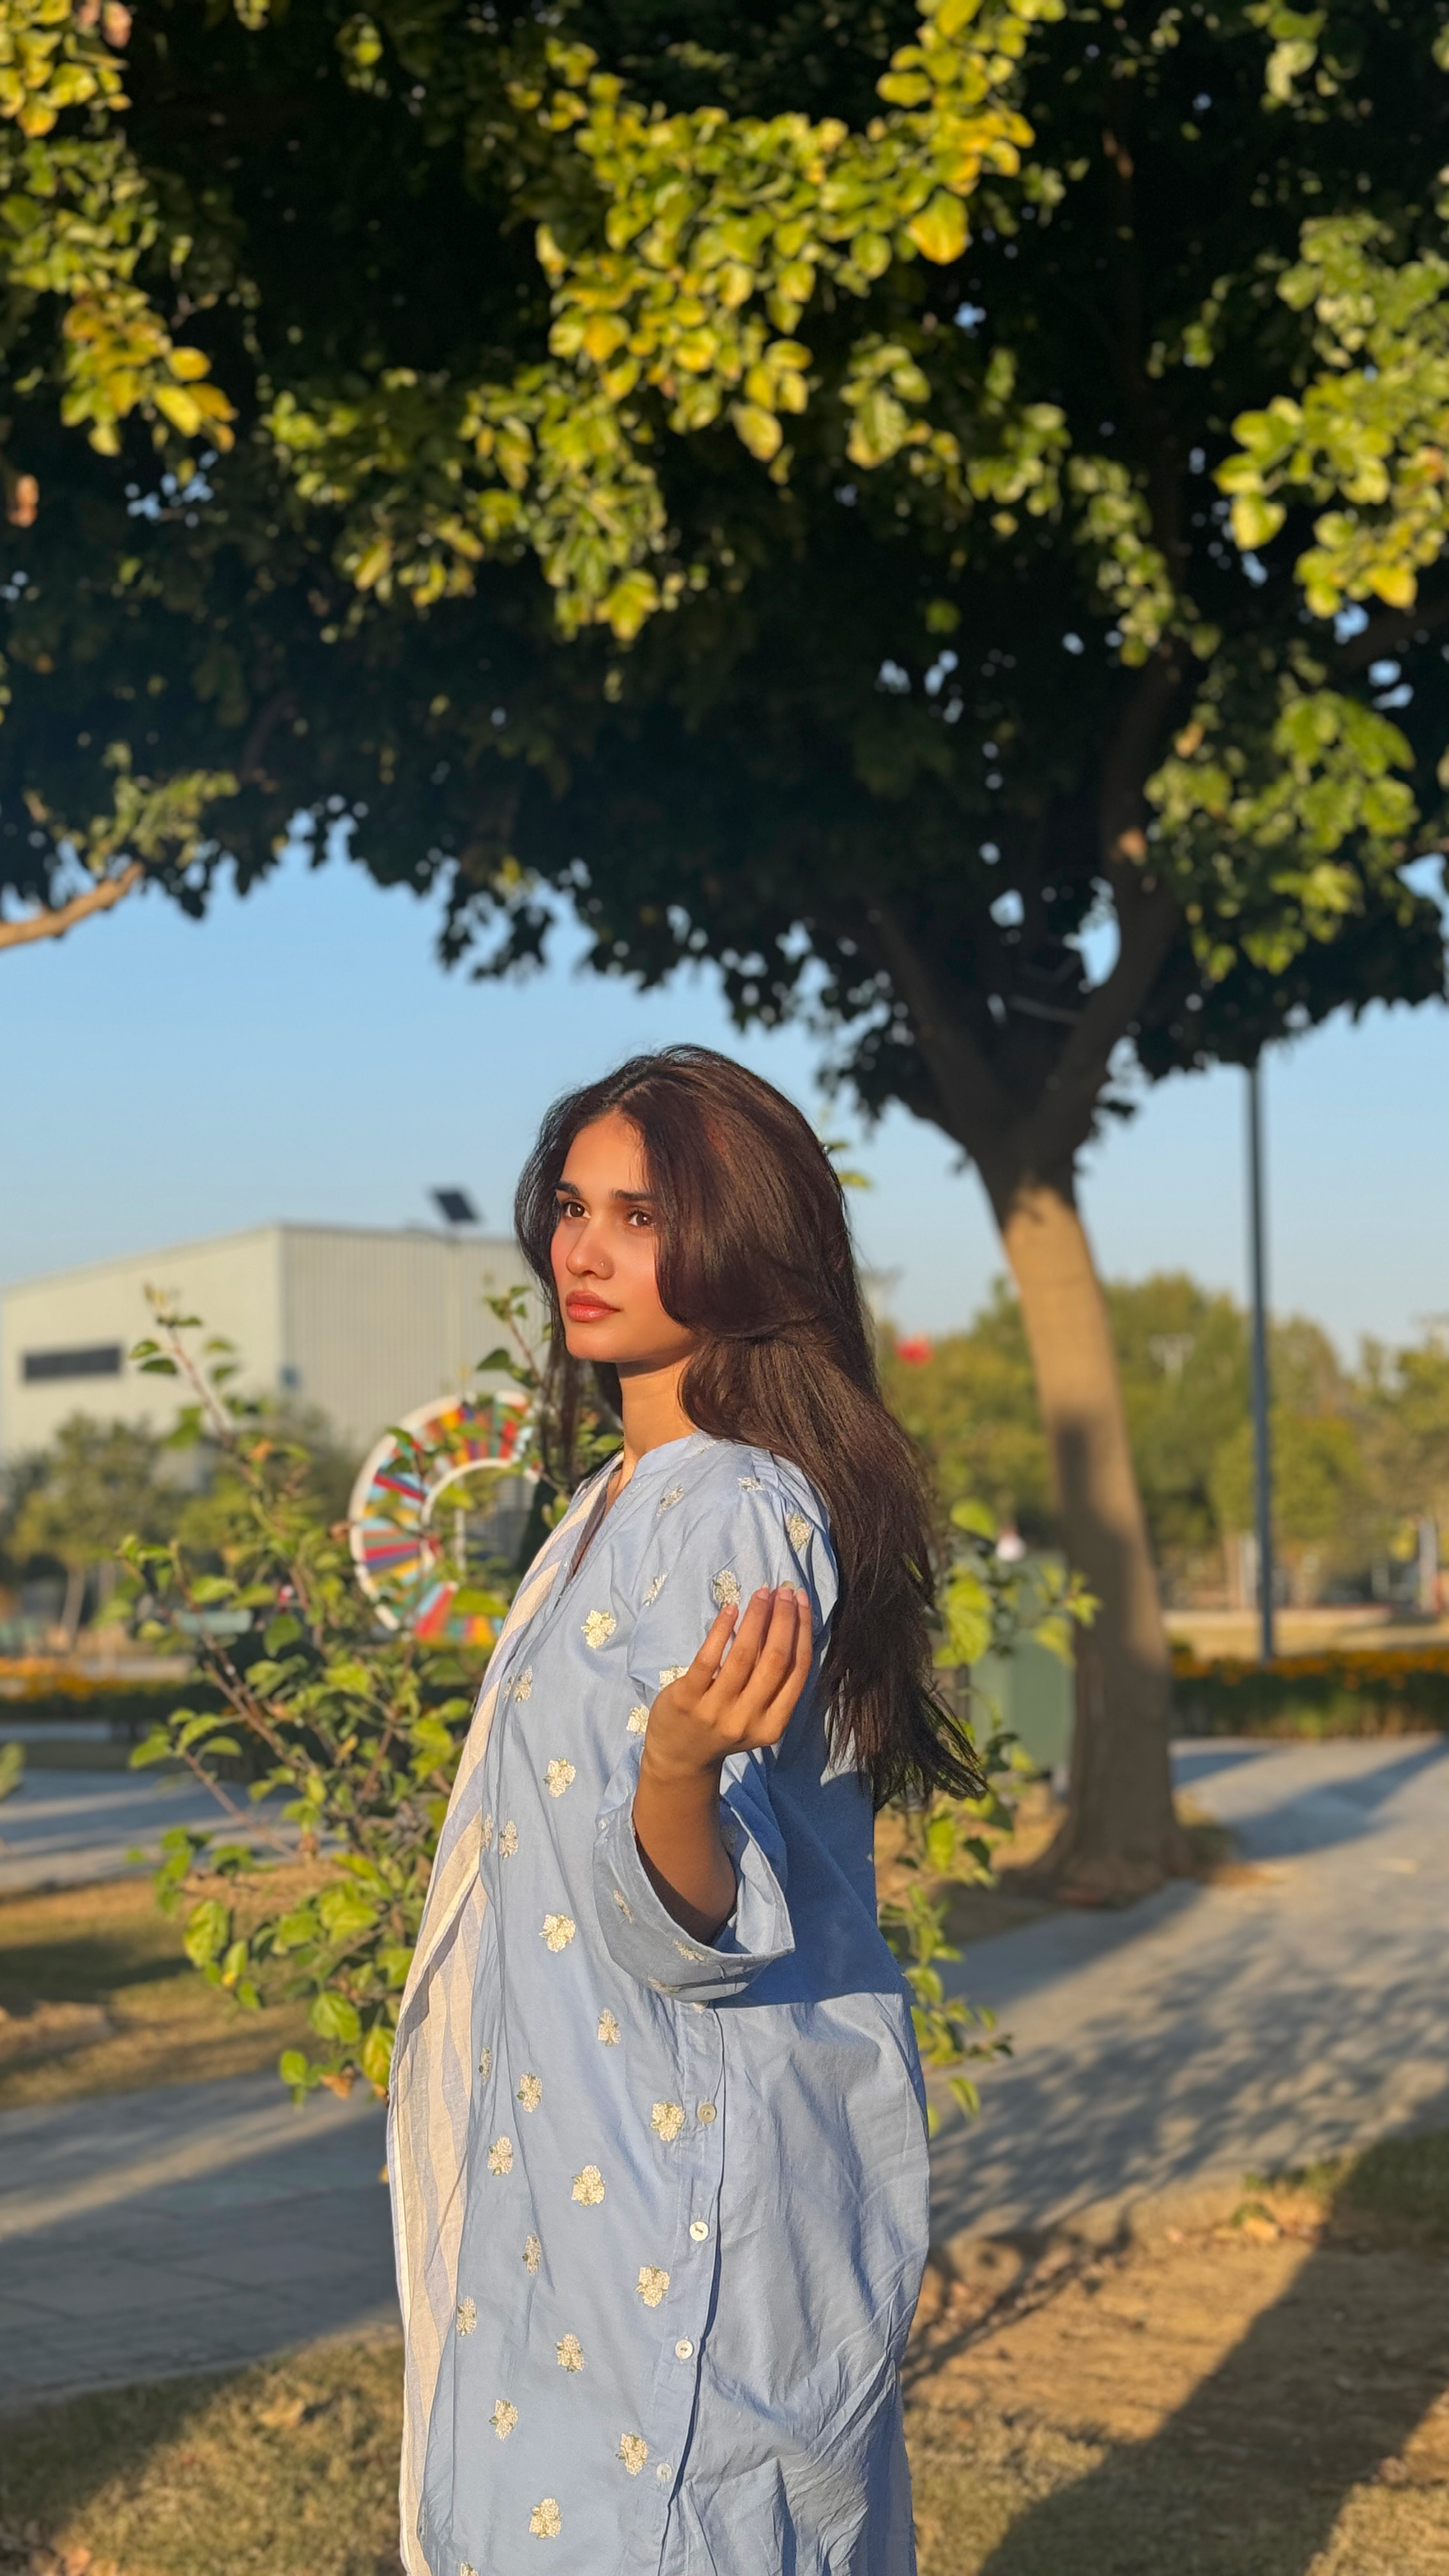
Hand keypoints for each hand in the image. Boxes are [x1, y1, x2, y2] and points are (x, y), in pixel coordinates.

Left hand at [642, 1584, 812, 1785]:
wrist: (679, 1757)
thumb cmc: (723, 1726)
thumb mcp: (756, 1716)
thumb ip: (772, 1683)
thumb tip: (789, 1624)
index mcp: (773, 1725)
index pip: (798, 1670)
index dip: (803, 1630)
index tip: (801, 1601)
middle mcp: (748, 1720)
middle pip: (776, 1659)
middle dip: (784, 1619)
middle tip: (783, 1590)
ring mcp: (716, 1711)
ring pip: (744, 1655)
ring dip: (756, 1618)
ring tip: (761, 1594)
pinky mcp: (687, 1700)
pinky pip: (708, 1659)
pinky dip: (722, 1630)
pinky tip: (731, 1609)